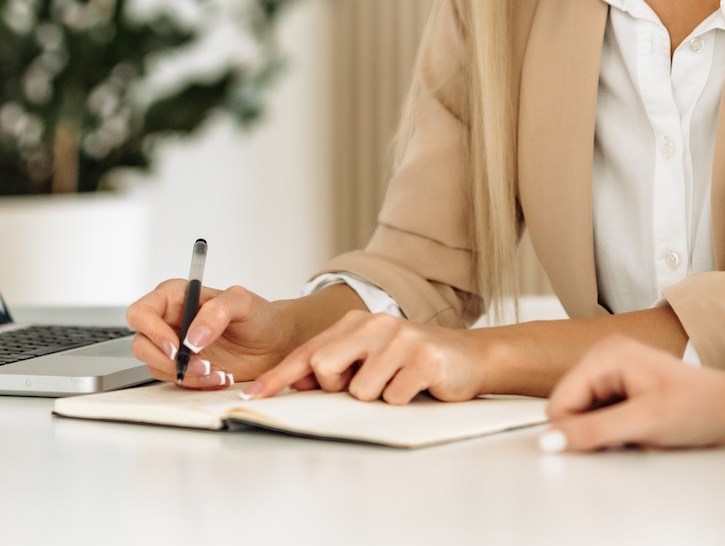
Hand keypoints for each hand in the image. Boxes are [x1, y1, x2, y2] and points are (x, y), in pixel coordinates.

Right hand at [125, 281, 303, 389]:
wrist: (274, 343)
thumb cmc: (258, 315)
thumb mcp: (242, 302)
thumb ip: (216, 312)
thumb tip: (192, 337)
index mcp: (175, 296)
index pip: (141, 313)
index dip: (152, 331)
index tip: (177, 346)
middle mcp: (170, 321)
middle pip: (141, 344)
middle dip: (167, 359)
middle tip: (199, 363)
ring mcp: (175, 347)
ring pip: (157, 366)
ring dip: (186, 375)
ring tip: (216, 371)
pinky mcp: (185, 368)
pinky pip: (176, 381)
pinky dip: (197, 384)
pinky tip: (220, 377)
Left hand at [244, 312, 489, 403]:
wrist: (471, 357)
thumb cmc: (414, 363)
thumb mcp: (371, 358)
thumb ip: (337, 365)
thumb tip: (297, 383)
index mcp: (355, 323)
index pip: (308, 352)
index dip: (279, 377)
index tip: (253, 396)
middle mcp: (374, 324)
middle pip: (325, 365)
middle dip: (338, 387)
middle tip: (365, 386)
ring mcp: (400, 339)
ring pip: (360, 390)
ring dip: (377, 398)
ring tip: (398, 386)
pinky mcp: (424, 358)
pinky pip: (393, 397)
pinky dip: (402, 401)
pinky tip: (417, 388)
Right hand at [541, 336, 724, 451]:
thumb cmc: (701, 406)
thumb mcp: (644, 423)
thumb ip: (594, 431)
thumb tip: (551, 440)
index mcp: (605, 354)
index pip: (560, 401)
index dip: (572, 430)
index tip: (599, 446)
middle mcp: (605, 359)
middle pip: (571, 408)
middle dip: (594, 430)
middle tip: (629, 436)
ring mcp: (614, 374)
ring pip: (585, 416)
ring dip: (607, 433)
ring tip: (639, 432)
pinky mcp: (622, 390)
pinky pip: (601, 418)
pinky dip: (616, 432)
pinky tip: (640, 431)